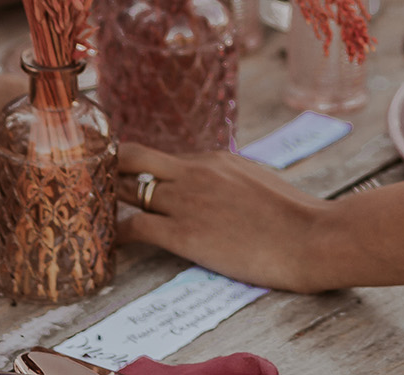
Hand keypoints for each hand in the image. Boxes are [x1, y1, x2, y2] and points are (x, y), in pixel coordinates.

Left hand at [115, 143, 335, 293]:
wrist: (310, 236)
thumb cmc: (296, 217)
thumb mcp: (259, 182)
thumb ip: (232, 182)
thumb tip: (224, 193)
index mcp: (214, 158)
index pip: (163, 159)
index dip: (141, 172)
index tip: (126, 181)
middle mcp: (193, 171)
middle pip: (131, 158)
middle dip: (110, 171)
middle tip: (95, 188)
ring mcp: (185, 200)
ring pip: (126, 190)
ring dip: (108, 203)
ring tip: (93, 217)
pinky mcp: (183, 233)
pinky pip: (133, 228)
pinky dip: (117, 236)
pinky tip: (110, 246)